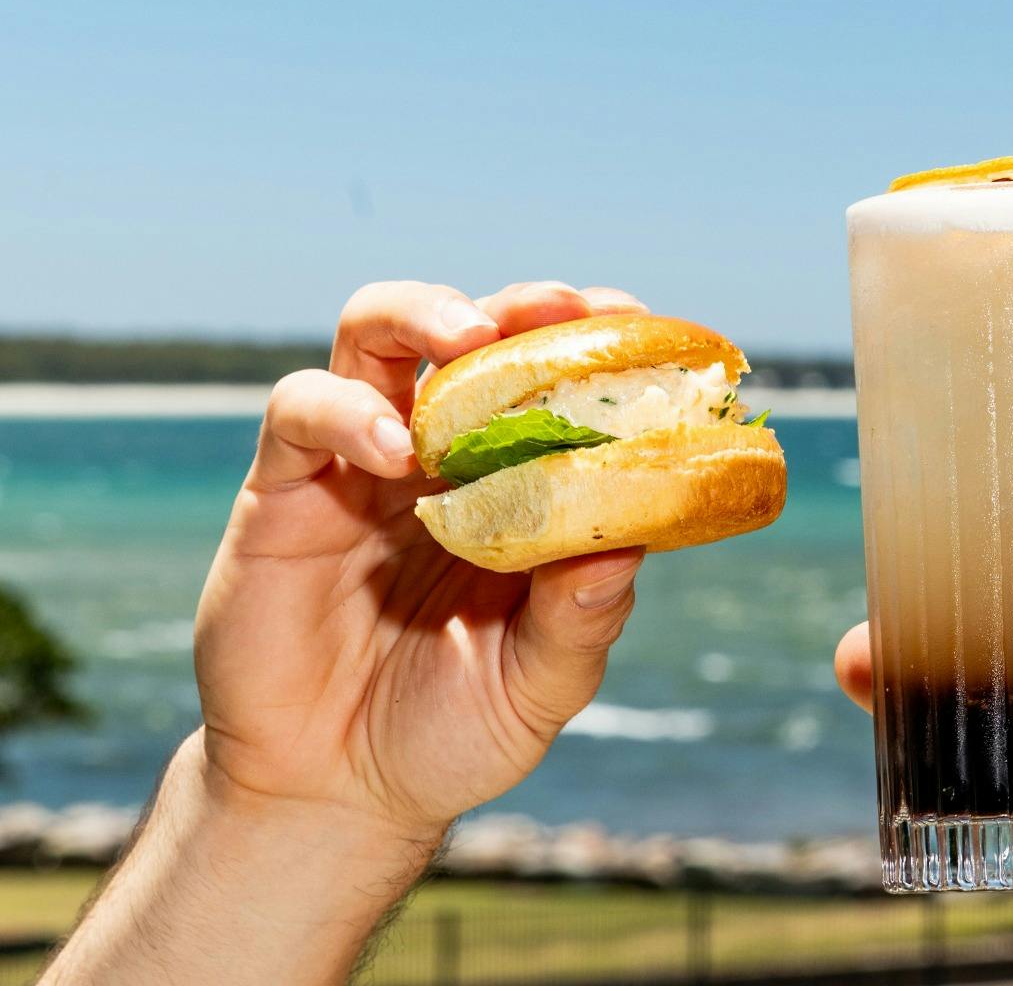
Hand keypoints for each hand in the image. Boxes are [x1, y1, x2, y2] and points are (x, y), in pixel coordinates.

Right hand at [197, 280, 650, 838]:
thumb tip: (626, 547)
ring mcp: (359, 465)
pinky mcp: (283, 491)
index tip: (638, 325)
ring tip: (471, 341)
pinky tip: (393, 450)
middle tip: (563, 307)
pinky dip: (344, 409)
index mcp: (515, 486)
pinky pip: (301, 412)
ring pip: (373, 335)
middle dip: (519, 307)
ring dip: (424, 314)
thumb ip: (580, 621)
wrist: (332, 797)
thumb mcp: (537, 687)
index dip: (595, 344)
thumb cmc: (450, 732)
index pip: (554, 384)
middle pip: (469, 334)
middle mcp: (440, 457)